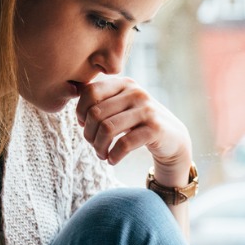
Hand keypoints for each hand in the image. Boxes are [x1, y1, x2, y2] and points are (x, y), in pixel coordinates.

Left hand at [76, 76, 191, 181]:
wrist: (173, 138)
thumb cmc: (139, 123)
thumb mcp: (121, 105)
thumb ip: (101, 98)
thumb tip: (71, 89)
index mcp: (124, 83)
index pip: (90, 92)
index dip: (80, 112)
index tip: (84, 125)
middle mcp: (136, 92)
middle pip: (96, 113)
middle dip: (89, 135)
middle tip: (93, 145)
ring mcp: (147, 110)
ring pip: (107, 129)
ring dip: (99, 147)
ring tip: (102, 154)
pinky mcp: (155, 129)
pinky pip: (124, 144)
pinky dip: (113, 156)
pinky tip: (113, 160)